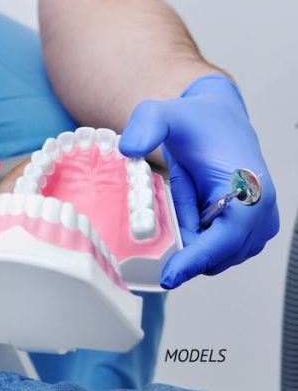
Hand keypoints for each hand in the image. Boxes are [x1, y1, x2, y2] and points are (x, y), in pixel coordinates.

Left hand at [120, 74, 278, 288]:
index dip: (194, 261)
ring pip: (214, 255)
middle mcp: (262, 211)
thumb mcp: (165, 114)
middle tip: (162, 209)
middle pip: (216, 254)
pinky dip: (195, 234)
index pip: (223, 241)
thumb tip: (128, 149)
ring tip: (185, 192)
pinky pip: (214, 248)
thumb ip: (146, 125)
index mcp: (250, 189)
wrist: (218, 119)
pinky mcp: (250, 231)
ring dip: (190, 235)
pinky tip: (190, 202)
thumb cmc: (198, 121)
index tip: (168, 276)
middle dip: (184, 245)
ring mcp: (260, 225)